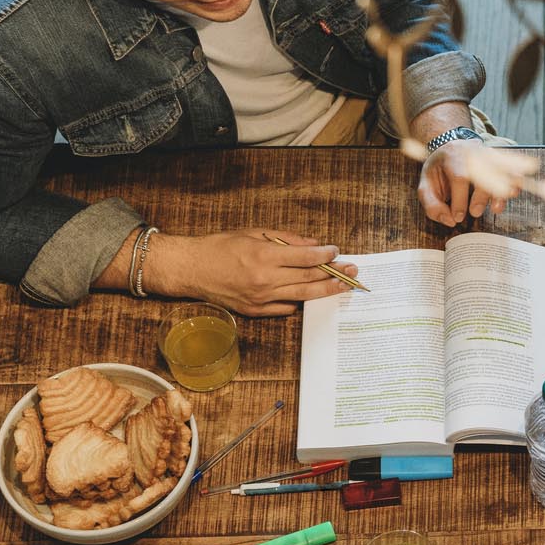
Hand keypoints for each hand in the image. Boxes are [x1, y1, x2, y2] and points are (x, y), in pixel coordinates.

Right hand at [147, 230, 358, 316]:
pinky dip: (299, 301)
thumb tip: (313, 245)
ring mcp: (261, 299)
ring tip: (343, 286)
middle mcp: (265, 279)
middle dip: (334, 274)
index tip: (336, 252)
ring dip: (326, 291)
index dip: (325, 254)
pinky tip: (310, 294)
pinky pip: (286, 308)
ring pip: (303, 296)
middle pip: (309, 279)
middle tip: (353, 271)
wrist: (192, 269)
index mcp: (264, 256)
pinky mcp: (256, 311)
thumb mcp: (253, 233)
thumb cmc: (220, 247)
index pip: (306, 257)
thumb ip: (286, 239)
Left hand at [418, 141, 520, 226]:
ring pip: (499, 170)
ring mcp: (487, 156)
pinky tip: (514, 192)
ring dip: (500, 190)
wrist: (450, 147)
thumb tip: (449, 220)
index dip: (460, 199)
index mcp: (452, 156)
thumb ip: (432, 205)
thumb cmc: (438, 170)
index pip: (459, 177)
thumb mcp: (425, 185)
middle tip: (475, 213)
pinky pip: (510, 168)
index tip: (458, 217)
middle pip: (482, 172)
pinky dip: (515, 180)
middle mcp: (472, 153)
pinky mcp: (497, 161)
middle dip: (481, 196)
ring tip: (496, 209)